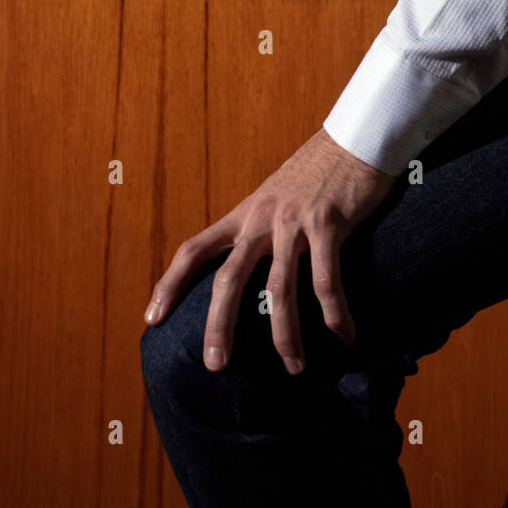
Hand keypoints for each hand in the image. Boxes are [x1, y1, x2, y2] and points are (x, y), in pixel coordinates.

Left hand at [143, 129, 395, 374]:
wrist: (355, 138)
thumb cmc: (319, 170)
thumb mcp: (277, 194)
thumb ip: (262, 225)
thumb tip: (254, 260)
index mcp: (245, 213)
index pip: (194, 249)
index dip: (170, 284)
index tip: (152, 318)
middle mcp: (263, 219)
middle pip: (229, 278)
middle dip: (220, 326)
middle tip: (215, 366)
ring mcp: (295, 222)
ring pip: (279, 289)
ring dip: (285, 334)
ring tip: (294, 368)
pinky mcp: (329, 225)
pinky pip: (327, 280)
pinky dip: (335, 314)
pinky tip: (345, 336)